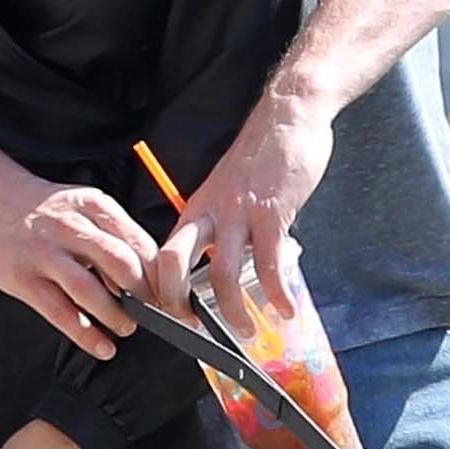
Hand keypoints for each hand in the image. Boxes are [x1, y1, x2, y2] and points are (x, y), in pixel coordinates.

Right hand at [0, 180, 159, 360]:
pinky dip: (86, 334)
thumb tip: (153, 278)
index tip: (171, 297)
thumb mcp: (87, 207)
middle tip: (154, 314)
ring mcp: (43, 253)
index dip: (160, 276)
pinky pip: (60, 313)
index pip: (139, 243)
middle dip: (143, 295)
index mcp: (94, 206)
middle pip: (119, 263)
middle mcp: (69, 226)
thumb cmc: (48, 211)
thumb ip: (118, 236)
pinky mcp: (23, 279)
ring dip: (116, 315)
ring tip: (127, 327)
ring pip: (88, 290)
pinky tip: (102, 346)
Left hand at [152, 87, 335, 324]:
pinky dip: (277, 294)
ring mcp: (239, 214)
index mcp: (195, 209)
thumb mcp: (229, 192)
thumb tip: (230, 264)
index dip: (161, 290)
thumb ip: (225, 227)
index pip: (163, 254)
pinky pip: (269, 264)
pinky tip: (285, 307)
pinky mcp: (271, 213)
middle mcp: (209, 213)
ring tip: (247, 331)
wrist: (288, 118)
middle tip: (195, 329)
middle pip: (173, 263)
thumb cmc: (262, 157)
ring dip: (232, 312)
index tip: (172, 315)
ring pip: (221, 274)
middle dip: (177, 304)